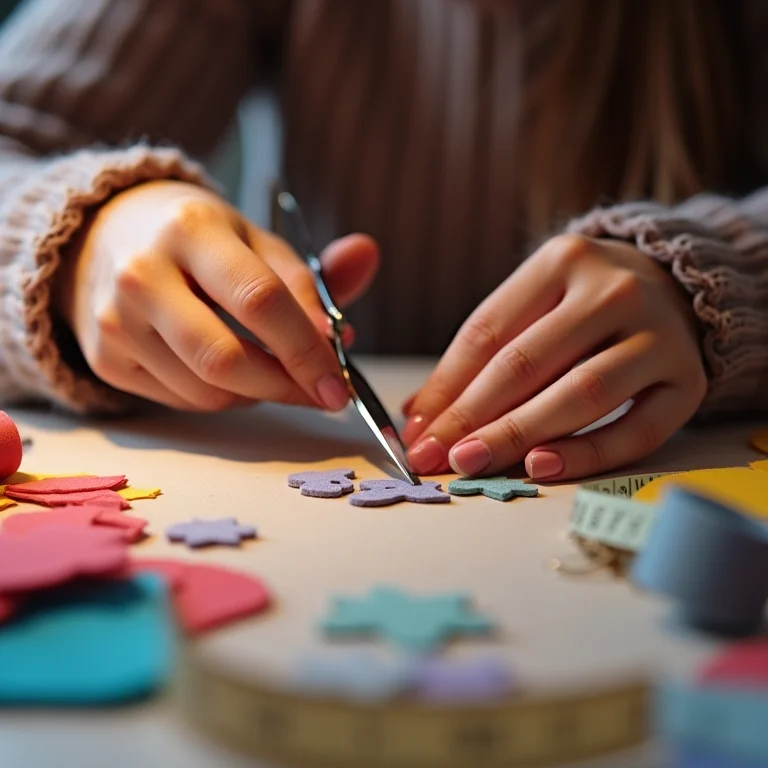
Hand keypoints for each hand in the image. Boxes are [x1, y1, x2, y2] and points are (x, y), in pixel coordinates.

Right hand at [55, 180, 377, 410]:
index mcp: (191, 230)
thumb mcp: (256, 240)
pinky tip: (233, 372)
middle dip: (285, 387)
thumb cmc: (199, 242)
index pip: (260, 301)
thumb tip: (367, 261)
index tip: (338, 384)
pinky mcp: (106, 358)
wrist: (108, 238)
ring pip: (206, 391)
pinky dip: (223, 397)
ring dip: (258, 394)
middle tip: (319, 394)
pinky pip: (183, 400)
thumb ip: (312, 268)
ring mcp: (116, 322)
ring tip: (276, 373)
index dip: (306, 350)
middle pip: (226, 360)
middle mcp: (143, 275)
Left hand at [402, 234, 706, 480]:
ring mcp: (658, 335)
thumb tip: (419, 415)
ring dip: (518, 434)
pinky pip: (635, 429)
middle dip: (472, 417)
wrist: (679, 287)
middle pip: (527, 362)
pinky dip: (586, 453)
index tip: (417, 431)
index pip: (488, 331)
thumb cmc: (584, 303)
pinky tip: (539, 466)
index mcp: (563, 261)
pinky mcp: (687, 381)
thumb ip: (480, 354)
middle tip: (436, 456)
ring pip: (581, 393)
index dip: (446, 386)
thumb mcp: (533, 303)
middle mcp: (614, 291)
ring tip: (473, 463)